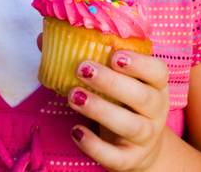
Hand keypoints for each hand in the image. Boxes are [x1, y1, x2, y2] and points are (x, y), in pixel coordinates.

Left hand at [66, 50, 170, 171]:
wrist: (139, 148)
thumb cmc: (122, 103)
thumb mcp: (113, 81)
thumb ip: (84, 58)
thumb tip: (42, 39)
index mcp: (154, 85)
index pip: (158, 71)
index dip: (139, 63)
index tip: (114, 55)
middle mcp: (156, 111)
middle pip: (143, 97)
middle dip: (112, 82)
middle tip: (83, 69)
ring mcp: (146, 137)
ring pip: (130, 125)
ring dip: (100, 109)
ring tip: (74, 96)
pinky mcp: (131, 159)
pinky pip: (115, 156)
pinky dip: (94, 145)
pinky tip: (76, 131)